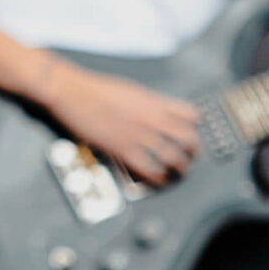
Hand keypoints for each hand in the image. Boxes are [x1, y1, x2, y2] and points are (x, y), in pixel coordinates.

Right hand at [33, 57, 200, 185]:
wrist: (73, 93)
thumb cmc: (96, 89)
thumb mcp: (131, 90)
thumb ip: (149, 103)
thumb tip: (158, 113)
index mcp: (154, 102)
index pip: (190, 115)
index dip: (195, 126)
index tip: (192, 132)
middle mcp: (152, 119)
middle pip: (188, 139)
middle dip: (193, 151)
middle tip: (190, 157)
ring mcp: (139, 136)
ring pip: (174, 158)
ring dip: (180, 168)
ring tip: (178, 172)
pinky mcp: (124, 150)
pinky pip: (151, 170)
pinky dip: (158, 178)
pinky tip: (158, 180)